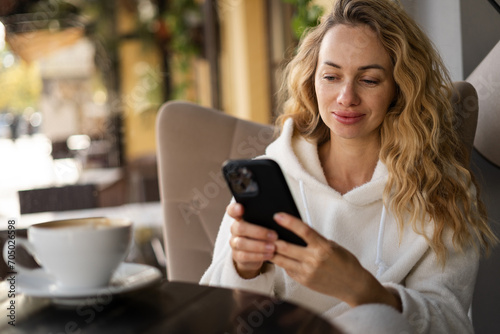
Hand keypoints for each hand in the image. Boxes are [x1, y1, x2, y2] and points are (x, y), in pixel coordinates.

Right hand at [228, 203, 277, 278]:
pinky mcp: (237, 256)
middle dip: (258, 232)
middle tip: (274, 235)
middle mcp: (235, 229)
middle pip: (240, 228)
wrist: (255, 254)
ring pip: (242, 243)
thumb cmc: (262, 235)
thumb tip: (282, 216)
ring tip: (273, 247)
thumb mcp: (264, 224)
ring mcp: (234, 243)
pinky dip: (258, 256)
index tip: (242, 208)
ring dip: (259, 245)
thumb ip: (267, 219)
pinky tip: (269, 255)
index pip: (232, 210)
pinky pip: (245, 256)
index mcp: (240, 218)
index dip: (235, 209)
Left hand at [271, 213, 401, 310]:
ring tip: (265, 244)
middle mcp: (314, 260)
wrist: (354, 285)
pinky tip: (279, 257)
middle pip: (285, 247)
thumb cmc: (345, 262)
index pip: (303, 230)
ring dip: (272, 251)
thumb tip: (296, 231)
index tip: (277, 215)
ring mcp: (307, 272)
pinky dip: (282, 262)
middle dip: (272, 239)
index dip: (288, 222)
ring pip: (281, 260)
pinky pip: (287, 270)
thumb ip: (315, 239)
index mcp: (323, 247)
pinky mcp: (304, 281)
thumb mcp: (332, 245)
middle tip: (263, 232)